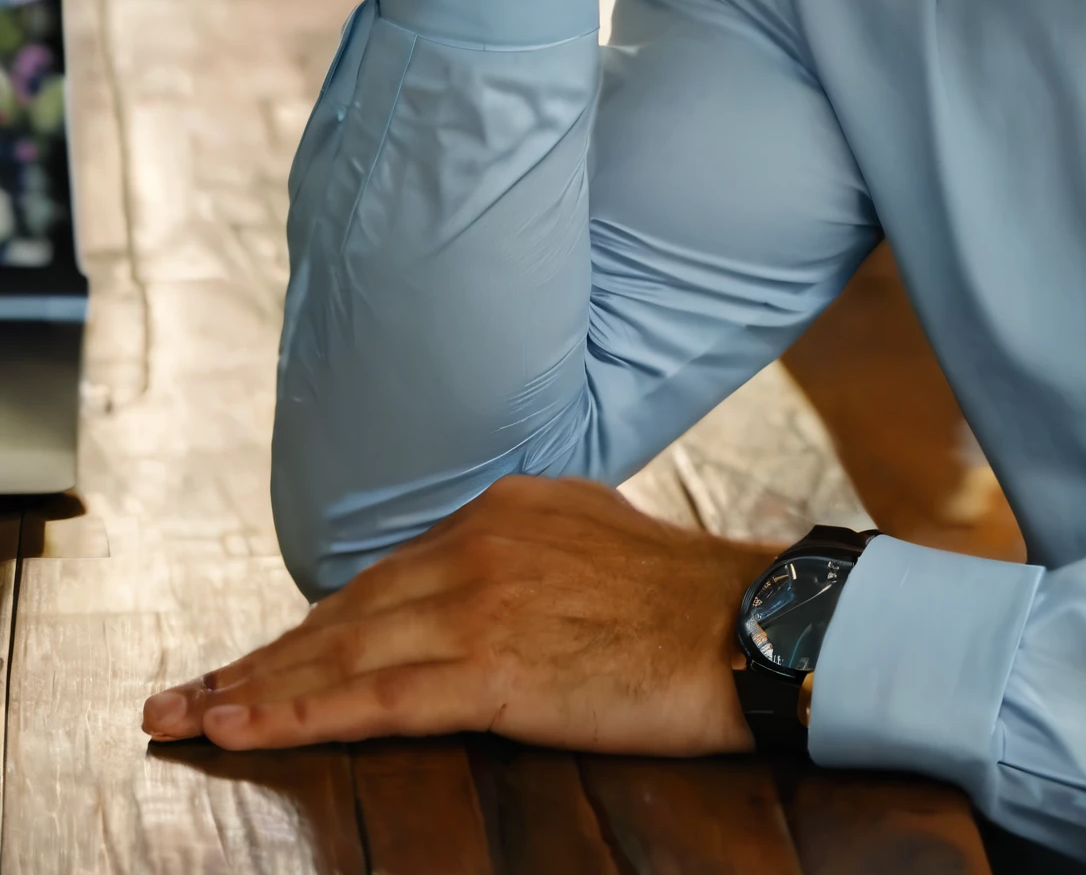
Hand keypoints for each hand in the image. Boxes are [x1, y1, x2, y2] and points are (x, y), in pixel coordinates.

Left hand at [140, 476, 776, 752]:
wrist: (750, 623)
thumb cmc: (687, 598)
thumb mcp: (597, 537)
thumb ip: (532, 550)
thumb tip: (489, 577)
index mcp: (505, 509)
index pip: (386, 575)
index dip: (313, 624)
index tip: (257, 656)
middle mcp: (480, 543)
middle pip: (345, 612)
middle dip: (259, 656)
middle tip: (182, 694)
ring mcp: (482, 603)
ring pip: (341, 653)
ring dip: (253, 687)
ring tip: (185, 716)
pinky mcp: (492, 668)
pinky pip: (372, 700)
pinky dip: (295, 715)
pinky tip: (239, 728)